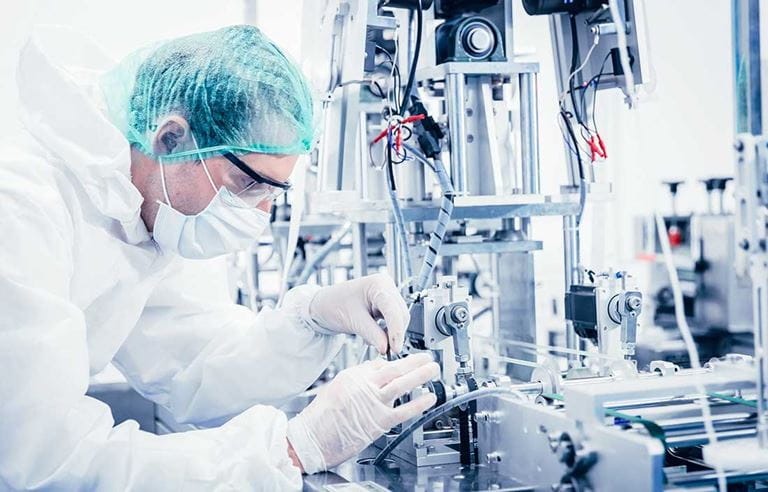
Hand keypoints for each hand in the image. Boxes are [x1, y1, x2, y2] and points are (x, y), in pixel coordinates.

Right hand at [286, 353, 438, 473]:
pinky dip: (419, 403)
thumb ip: (356, 380)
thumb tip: (372, 375)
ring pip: (402, 384)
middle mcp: (365, 386)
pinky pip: (405, 410)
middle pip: (395, 368)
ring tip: (433, 369)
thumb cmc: (320, 417)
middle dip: (414, 361)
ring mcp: (373, 403)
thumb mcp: (336, 388)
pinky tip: (429, 398)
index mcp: (353, 376)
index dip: (395, 363)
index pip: (379, 364)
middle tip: (427, 357)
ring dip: (420, 375)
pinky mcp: (379, 421)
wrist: (312, 438)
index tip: (405, 362)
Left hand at [309, 273, 408, 353]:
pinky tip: (376, 338)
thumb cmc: (333, 304)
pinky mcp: (384, 304)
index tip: (395, 349)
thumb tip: (387, 348)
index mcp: (378, 284)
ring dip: (391, 334)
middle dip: (395, 334)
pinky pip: (392, 320)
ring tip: (378, 345)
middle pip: (400, 314)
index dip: (396, 331)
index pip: (394, 310)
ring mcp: (386, 294)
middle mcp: (386, 286)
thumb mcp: (353, 321)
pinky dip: (387, 332)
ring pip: (398, 319)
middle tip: (387, 351)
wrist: (323, 305)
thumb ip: (372, 334)